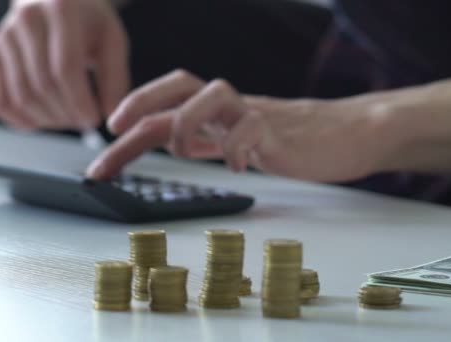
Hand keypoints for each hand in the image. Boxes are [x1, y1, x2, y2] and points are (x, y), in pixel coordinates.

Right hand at [0, 0, 129, 129]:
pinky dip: (22, 120)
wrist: (54, 1)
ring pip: (21, 97)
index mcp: (61, 11)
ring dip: (48, 120)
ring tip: (70, 120)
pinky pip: (0, 100)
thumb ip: (115, 77)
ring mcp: (5, 37)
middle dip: (67, 114)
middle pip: (43, 85)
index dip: (79, 101)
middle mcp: (27, 20)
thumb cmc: (89, 23)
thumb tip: (111, 115)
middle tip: (85, 122)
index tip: (94, 119)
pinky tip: (45, 121)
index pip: (65, 67)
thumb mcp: (112, 41)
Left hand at [86, 69, 387, 181]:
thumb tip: (176, 142)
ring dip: (187, 120)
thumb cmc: (296, 139)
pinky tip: (239, 167)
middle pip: (180, 85)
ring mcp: (257, 115)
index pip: (166, 109)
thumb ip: (209, 136)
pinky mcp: (282, 131)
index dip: (129, 125)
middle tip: (114, 127)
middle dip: (141, 101)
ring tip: (181, 150)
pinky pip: (255, 128)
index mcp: (219, 113)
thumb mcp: (239, 136)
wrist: (348, 134)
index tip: (102, 153)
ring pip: (215, 93)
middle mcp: (233, 108)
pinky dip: (238, 147)